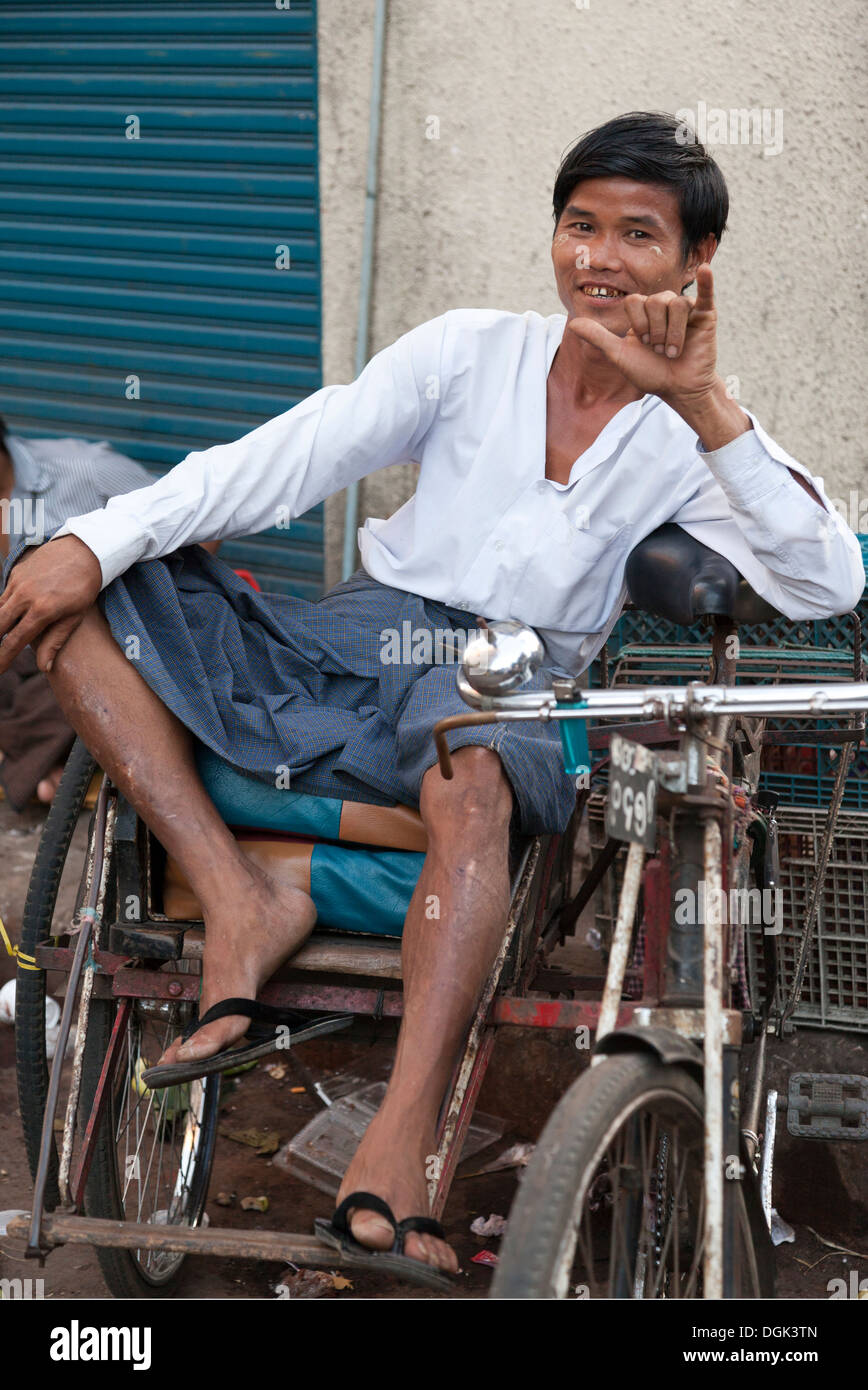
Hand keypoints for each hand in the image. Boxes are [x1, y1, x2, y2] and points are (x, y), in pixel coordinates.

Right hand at [0, 536, 101, 675]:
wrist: (84, 550)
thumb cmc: (84, 587)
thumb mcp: (75, 616)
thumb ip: (56, 641)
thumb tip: (44, 667)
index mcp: (42, 610)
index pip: (15, 640)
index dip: (3, 658)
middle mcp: (25, 596)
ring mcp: (18, 582)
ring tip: (3, 637)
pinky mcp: (16, 572)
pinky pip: (4, 595)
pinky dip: (3, 608)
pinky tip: (7, 618)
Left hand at [567, 263, 720, 409]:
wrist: (677, 388)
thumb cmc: (650, 373)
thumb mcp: (619, 355)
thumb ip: (598, 337)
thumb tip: (572, 324)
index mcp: (645, 312)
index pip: (635, 300)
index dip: (637, 324)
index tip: (642, 344)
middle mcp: (665, 306)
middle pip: (655, 301)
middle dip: (654, 330)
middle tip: (659, 350)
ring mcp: (686, 309)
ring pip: (676, 303)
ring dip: (671, 332)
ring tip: (672, 351)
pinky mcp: (705, 315)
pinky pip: (706, 293)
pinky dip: (707, 282)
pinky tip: (705, 270)